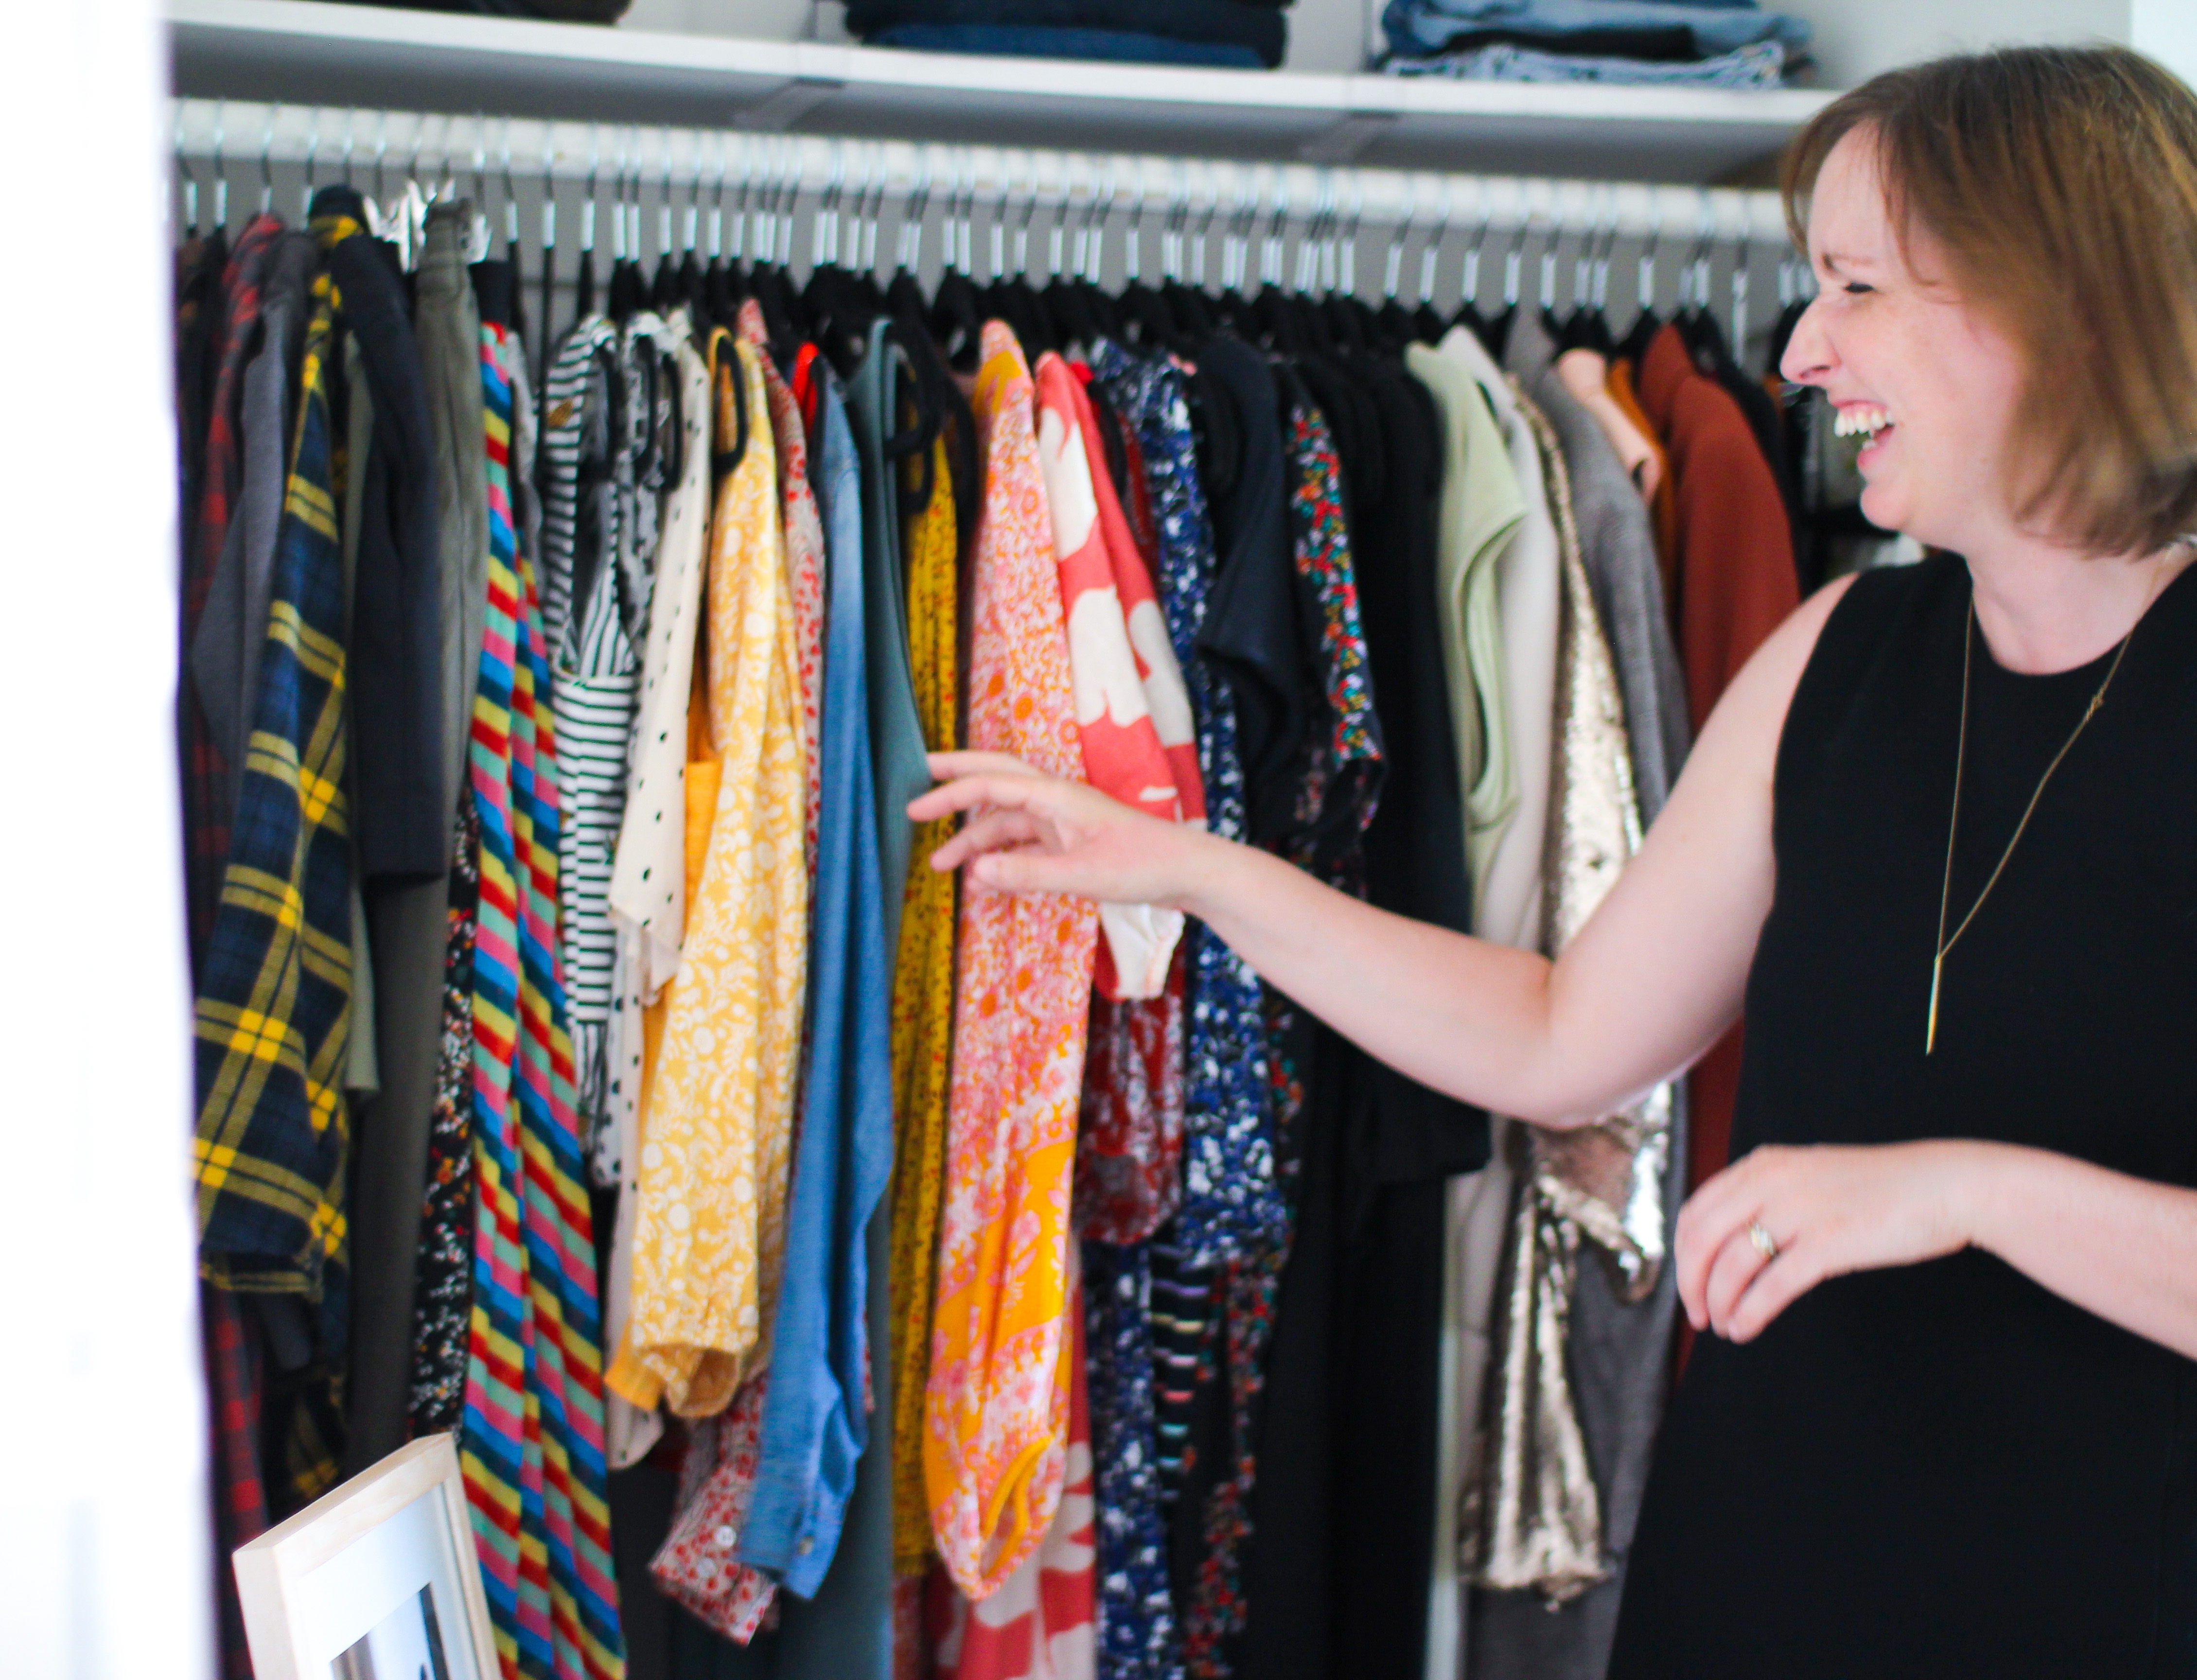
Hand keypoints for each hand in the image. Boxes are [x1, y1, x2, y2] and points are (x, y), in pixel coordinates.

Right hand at [909, 750, 1214, 905]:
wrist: (1187, 872)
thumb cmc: (1142, 865)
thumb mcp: (1082, 874)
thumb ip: (1026, 873)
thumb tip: (973, 872)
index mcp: (1056, 796)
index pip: (992, 784)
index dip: (950, 793)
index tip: (915, 805)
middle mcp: (1055, 802)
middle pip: (995, 783)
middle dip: (955, 788)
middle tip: (915, 795)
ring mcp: (1062, 822)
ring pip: (1006, 822)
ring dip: (973, 840)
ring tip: (939, 866)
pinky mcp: (1070, 844)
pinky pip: (1023, 845)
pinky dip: (999, 860)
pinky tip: (980, 881)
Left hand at [1676, 1140, 1990, 1342]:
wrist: (1945, 1185)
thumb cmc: (1880, 1189)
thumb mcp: (1810, 1177)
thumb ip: (1768, 1196)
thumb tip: (1727, 1241)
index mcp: (1762, 1165)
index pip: (1695, 1210)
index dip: (1681, 1253)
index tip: (1688, 1284)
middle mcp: (1772, 1181)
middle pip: (1701, 1238)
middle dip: (1690, 1282)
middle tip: (1697, 1315)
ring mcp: (1800, 1209)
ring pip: (1731, 1264)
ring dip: (1719, 1302)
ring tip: (1725, 1326)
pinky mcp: (1829, 1242)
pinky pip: (1771, 1284)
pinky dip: (1750, 1311)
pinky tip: (1746, 1328)